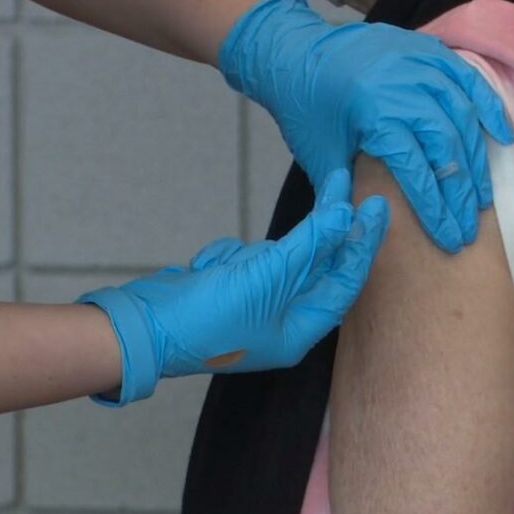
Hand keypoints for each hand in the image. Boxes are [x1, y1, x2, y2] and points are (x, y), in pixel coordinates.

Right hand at [78, 169, 388, 405]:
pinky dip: (227, 256)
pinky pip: (244, 259)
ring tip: (226, 270)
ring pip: (278, 258)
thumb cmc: (206, 316)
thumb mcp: (265, 276)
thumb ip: (309, 245)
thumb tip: (345, 215)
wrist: (137, 328)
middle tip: (343, 182)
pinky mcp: (229, 290)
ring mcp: (255, 307)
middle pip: (318, 265)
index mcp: (300, 331)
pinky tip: (205, 270)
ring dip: (257, 253)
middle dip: (321, 231)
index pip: (345, 280)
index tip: (375, 204)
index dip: (362, 241)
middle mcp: (283, 322)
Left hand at [219, 0, 512, 252]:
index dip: (435, 209)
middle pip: (446, 147)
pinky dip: (488, 107)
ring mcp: (419, 63)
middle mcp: (403, 86)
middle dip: (461, 193)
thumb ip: (348, 195)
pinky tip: (503, 138)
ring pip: (463, 117)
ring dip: (476, 161)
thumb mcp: (320, 157)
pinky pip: (468, 79)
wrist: (293, 51)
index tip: (449, 238)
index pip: (417, 169)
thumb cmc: (305, 109)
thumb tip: (369, 235)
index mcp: (374, 113)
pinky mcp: (427, 49)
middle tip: (469, 227)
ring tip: (482, 199)